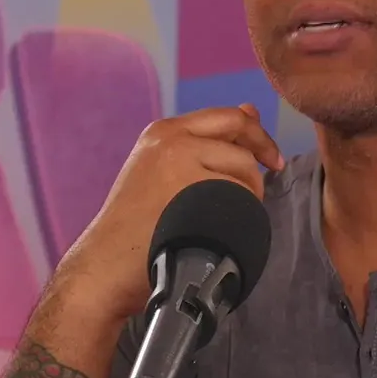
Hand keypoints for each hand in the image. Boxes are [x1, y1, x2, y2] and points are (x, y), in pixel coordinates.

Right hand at [52, 104, 284, 324]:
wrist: (106, 266)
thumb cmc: (138, 226)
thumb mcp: (166, 170)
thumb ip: (206, 142)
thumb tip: (251, 111)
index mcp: (164, 131)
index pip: (228, 116)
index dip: (256, 134)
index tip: (270, 157)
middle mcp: (171, 139)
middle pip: (241, 130)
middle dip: (264, 150)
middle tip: (271, 176)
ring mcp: (180, 163)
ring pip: (244, 167)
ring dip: (251, 193)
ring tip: (230, 217)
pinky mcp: (190, 191)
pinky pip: (240, 195)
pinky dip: (242, 213)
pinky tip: (224, 229)